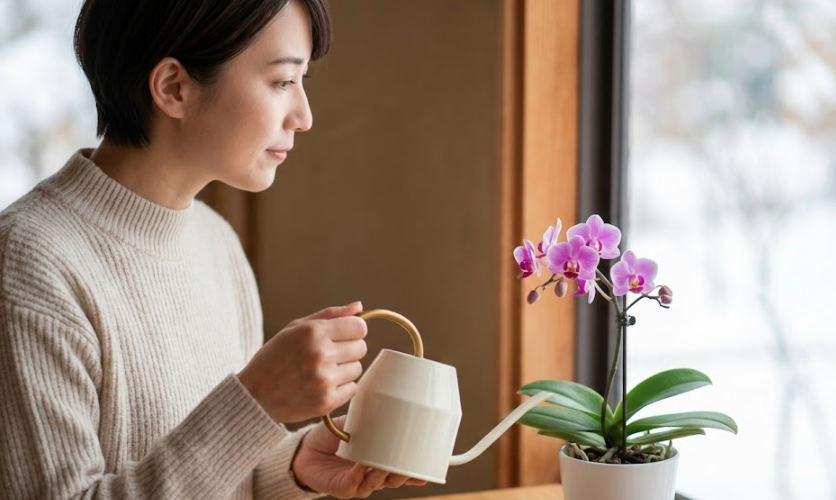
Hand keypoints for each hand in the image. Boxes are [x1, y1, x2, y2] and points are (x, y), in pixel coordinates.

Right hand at [238, 302, 367, 422]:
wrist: (254, 395)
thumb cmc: (274, 357)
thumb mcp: (294, 328)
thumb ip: (330, 315)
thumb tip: (359, 307)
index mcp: (313, 332)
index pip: (359, 327)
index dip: (353, 331)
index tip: (343, 336)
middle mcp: (321, 354)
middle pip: (361, 348)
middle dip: (348, 350)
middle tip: (328, 356)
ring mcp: (324, 379)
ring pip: (357, 368)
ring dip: (344, 369)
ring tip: (321, 371)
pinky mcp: (326, 402)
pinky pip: (353, 388)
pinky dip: (341, 388)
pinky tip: (322, 385)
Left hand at [292, 416, 427, 497]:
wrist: (306, 449)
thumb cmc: (334, 437)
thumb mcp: (357, 424)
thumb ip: (372, 419)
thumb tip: (389, 402)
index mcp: (379, 461)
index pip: (402, 469)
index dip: (416, 470)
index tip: (431, 465)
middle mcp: (371, 475)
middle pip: (394, 479)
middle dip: (404, 473)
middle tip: (411, 464)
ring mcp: (357, 483)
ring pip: (376, 484)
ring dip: (383, 474)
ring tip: (386, 462)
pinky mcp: (341, 488)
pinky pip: (354, 485)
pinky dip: (359, 474)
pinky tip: (362, 465)